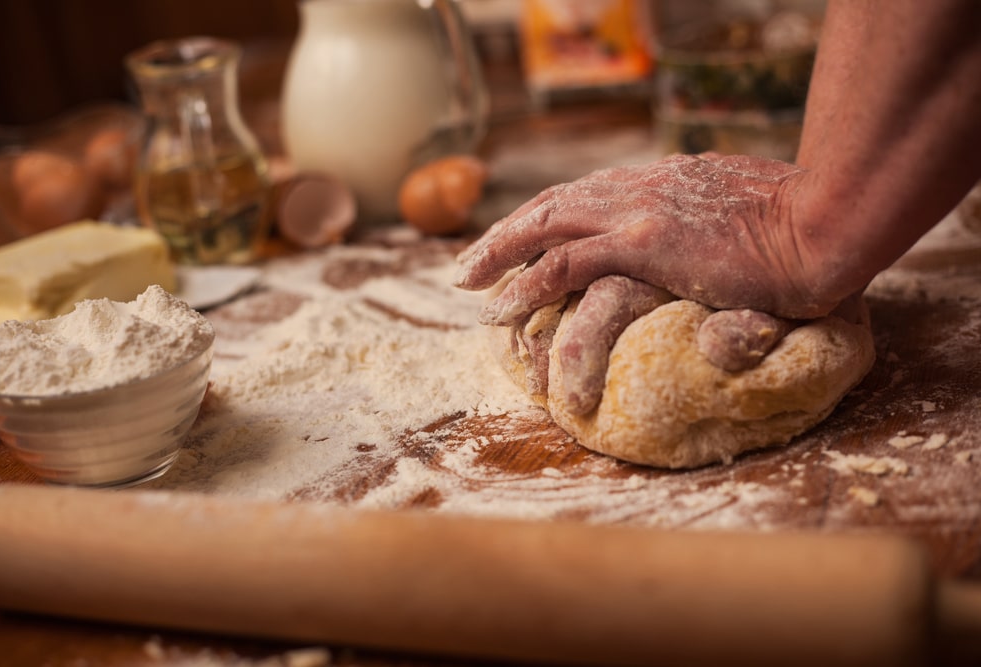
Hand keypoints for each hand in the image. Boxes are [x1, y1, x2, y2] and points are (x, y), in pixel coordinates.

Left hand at [455, 153, 836, 321]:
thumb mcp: (744, 216)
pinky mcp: (642, 242)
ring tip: (464, 280)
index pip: (586, 195)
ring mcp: (638, 211)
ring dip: (498, 253)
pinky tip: (499, 306)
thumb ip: (711, 223)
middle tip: (470, 262)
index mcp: (664, 180)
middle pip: (551, 204)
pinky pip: (563, 264)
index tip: (519, 237)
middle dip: (505, 232)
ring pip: (544, 227)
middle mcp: (641, 187)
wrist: (829, 223)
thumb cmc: (804, 227)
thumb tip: (703, 240)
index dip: (546, 216)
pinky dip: (525, 284)